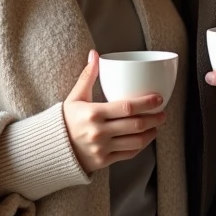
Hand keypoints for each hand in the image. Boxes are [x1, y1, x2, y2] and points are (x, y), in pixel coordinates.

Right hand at [63, 51, 165, 173]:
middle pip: (135, 125)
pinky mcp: (104, 161)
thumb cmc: (66, 120)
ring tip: (157, 125)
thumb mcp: (75, 97)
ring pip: (135, 141)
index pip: (127, 108)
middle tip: (163, 112)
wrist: (53, 148)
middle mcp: (99, 132)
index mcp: (93, 113)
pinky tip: (145, 138)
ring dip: (151, 133)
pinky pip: (128, 154)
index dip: (146, 103)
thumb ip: (87, 76)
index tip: (158, 98)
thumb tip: (94, 54)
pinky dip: (140, 146)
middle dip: (154, 118)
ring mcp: (102, 148)